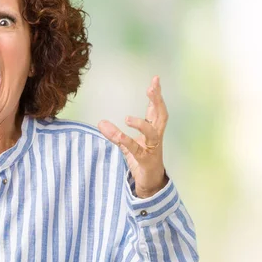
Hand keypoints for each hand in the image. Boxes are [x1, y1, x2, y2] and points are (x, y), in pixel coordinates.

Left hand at [98, 76, 168, 197]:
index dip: (156, 95)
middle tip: (153, 87)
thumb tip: (100, 122)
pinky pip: (136, 150)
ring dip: (141, 124)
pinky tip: (118, 136)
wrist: (150, 183)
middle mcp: (155, 137)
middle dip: (158, 100)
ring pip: (152, 133)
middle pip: (161, 115)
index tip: (155, 79)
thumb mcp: (127, 145)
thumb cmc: (142, 160)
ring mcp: (153, 148)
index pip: (156, 109)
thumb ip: (115, 134)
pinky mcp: (146, 160)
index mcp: (153, 130)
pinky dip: (126, 141)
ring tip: (127, 118)